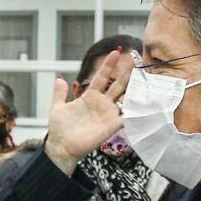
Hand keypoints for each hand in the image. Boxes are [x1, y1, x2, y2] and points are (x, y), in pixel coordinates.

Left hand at [44, 49, 133, 174]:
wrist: (61, 147)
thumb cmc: (59, 129)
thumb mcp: (57, 108)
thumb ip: (59, 94)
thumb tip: (59, 79)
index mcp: (89, 97)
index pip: (101, 77)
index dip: (108, 65)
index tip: (115, 52)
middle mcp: (101, 104)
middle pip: (116, 85)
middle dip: (125, 73)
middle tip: (133, 60)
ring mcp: (108, 114)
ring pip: (124, 98)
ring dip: (133, 89)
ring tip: (142, 78)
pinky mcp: (111, 126)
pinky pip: (126, 117)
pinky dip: (134, 111)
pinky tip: (142, 102)